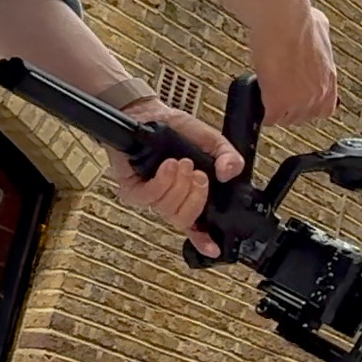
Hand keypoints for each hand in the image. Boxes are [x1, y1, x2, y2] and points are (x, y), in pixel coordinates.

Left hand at [102, 94, 244, 257]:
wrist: (147, 113)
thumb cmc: (174, 129)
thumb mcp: (210, 140)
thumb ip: (227, 156)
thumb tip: (231, 172)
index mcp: (189, 195)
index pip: (196, 226)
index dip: (204, 240)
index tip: (214, 248)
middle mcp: (169, 200)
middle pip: (184, 219)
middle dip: (196, 197)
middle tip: (199, 174)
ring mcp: (149, 197)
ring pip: (168, 209)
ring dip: (179, 185)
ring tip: (182, 162)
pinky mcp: (131, 190)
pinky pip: (150, 196)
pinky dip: (163, 181)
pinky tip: (169, 165)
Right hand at [216, 0, 336, 126]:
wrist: (283, 22)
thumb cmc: (299, 20)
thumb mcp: (321, 27)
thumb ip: (321, 38)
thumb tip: (317, 31)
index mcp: (329, 78)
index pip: (326, 108)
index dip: (310, 106)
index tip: (300, 100)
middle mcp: (318, 93)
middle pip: (304, 116)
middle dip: (291, 108)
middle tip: (280, 97)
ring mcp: (300, 101)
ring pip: (287, 119)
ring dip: (277, 111)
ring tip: (268, 98)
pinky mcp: (279, 103)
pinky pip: (270, 119)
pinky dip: (263, 113)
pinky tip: (258, 102)